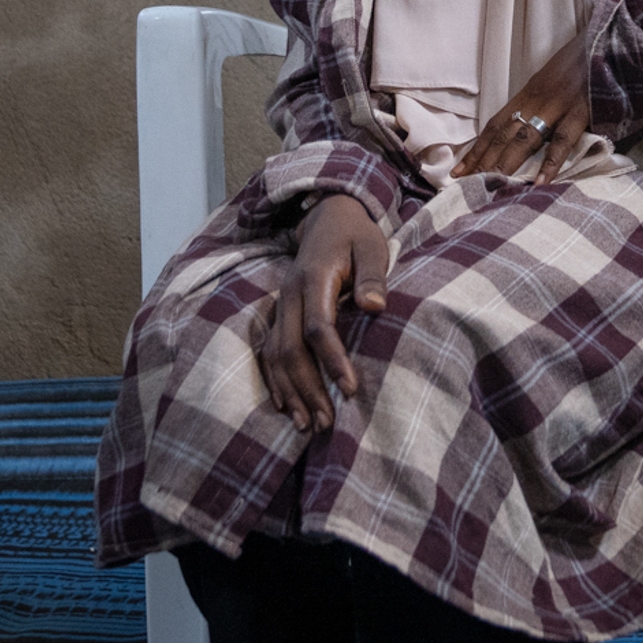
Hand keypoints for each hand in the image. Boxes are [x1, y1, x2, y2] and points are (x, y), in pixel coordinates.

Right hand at [259, 193, 393, 434]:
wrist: (327, 216)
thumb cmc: (356, 235)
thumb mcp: (372, 246)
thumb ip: (373, 275)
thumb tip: (374, 306)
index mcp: (313, 278)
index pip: (318, 327)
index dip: (332, 360)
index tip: (351, 390)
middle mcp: (289, 294)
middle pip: (291, 349)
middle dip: (308, 388)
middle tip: (328, 422)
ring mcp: (279, 305)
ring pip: (275, 354)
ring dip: (289, 392)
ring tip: (307, 426)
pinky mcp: (278, 313)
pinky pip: (268, 351)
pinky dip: (274, 380)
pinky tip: (284, 406)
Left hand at [459, 39, 589, 185]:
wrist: (610, 37)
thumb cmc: (584, 59)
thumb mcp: (555, 78)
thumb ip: (541, 100)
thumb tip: (527, 125)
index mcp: (530, 91)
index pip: (496, 124)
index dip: (478, 148)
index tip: (460, 169)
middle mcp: (537, 99)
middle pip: (503, 134)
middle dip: (484, 160)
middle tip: (465, 184)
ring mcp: (558, 105)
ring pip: (525, 138)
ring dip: (507, 163)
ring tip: (492, 186)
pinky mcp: (581, 110)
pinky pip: (563, 140)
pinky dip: (551, 162)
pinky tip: (540, 181)